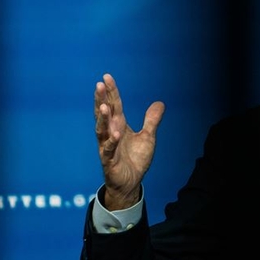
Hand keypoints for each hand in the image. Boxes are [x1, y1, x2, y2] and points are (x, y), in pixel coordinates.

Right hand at [94, 73, 164, 210]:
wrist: (131, 182)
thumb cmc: (135, 159)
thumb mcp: (148, 137)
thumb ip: (152, 120)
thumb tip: (160, 102)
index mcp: (119, 126)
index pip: (115, 105)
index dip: (111, 92)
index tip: (106, 77)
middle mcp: (111, 134)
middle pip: (105, 114)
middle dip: (102, 99)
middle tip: (99, 85)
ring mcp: (107, 147)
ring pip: (102, 130)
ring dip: (102, 119)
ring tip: (104, 106)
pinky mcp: (108, 161)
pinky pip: (108, 151)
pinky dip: (111, 143)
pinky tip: (115, 134)